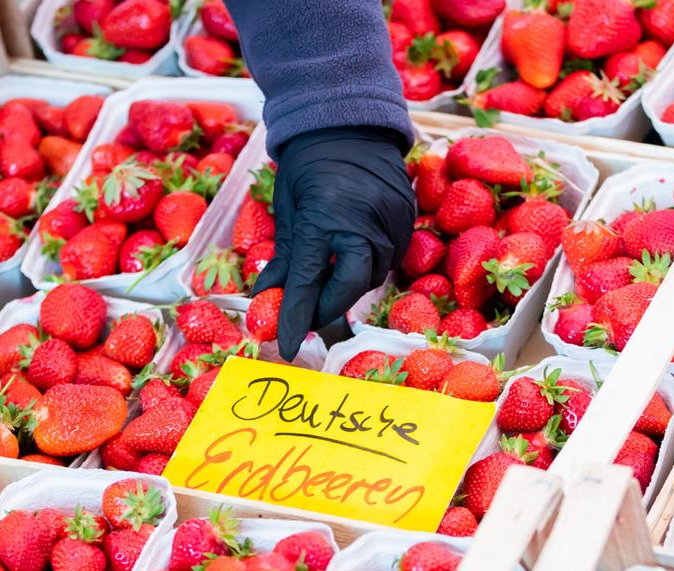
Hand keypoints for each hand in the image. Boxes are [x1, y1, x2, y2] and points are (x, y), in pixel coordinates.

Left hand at [252, 126, 415, 359]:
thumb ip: (284, 258)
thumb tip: (267, 299)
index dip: (296, 316)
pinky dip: (368, 264)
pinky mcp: (406, 216)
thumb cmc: (308, 163)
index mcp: (323, 216)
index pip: (308, 281)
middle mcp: (363, 221)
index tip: (285, 346)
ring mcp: (391, 219)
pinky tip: (351, 257)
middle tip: (309, 315)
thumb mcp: (288, 208)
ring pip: (372, 274)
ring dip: (347, 284)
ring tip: (327, 281)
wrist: (347, 120)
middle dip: (328, 307)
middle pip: (351, 286)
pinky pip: (389, 256)